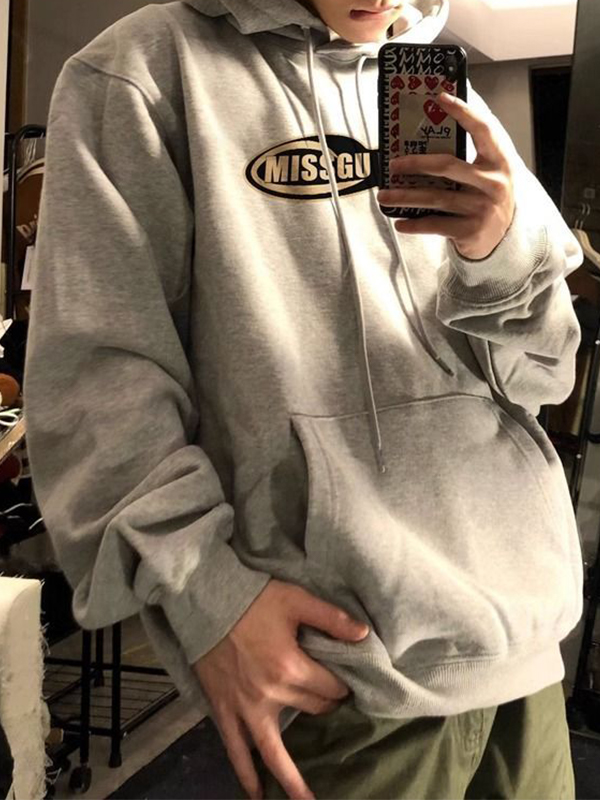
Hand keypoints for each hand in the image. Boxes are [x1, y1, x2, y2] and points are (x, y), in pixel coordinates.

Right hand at [192, 579, 369, 799]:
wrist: (205, 602)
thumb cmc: (253, 599)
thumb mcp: (296, 599)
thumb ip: (331, 618)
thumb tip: (363, 635)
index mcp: (291, 667)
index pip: (330, 688)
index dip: (341, 685)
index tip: (344, 679)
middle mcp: (270, 694)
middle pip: (312, 710)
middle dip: (326, 706)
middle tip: (330, 700)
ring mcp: (245, 707)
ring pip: (272, 752)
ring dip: (290, 780)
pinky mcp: (223, 710)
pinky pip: (235, 750)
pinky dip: (245, 774)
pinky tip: (255, 795)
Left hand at [377, 91, 515, 260]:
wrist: (503, 238)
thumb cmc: (488, 197)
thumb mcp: (488, 172)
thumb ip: (471, 152)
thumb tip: (439, 122)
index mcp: (499, 161)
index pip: (483, 130)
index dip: (464, 112)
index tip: (440, 97)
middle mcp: (493, 183)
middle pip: (447, 166)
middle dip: (415, 164)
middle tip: (392, 164)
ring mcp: (482, 208)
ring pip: (436, 197)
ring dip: (405, 197)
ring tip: (383, 196)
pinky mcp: (470, 231)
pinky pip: (435, 225)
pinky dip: (414, 224)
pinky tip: (400, 222)